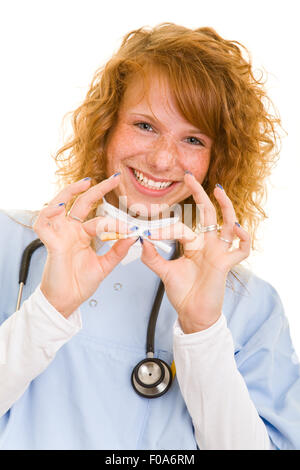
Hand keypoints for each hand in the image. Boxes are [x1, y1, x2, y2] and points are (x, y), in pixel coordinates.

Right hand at [33, 175, 135, 316]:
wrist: (67, 301)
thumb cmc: (80, 283)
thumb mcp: (105, 265)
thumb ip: (118, 250)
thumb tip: (134, 235)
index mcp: (83, 235)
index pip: (100, 218)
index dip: (117, 219)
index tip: (133, 224)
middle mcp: (71, 231)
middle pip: (82, 202)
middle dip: (98, 188)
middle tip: (115, 178)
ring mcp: (60, 235)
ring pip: (59, 204)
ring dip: (70, 192)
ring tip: (86, 183)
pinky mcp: (50, 243)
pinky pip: (43, 223)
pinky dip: (49, 212)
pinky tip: (61, 207)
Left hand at [140, 173, 250, 332]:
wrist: (192, 315)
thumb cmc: (183, 294)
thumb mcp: (164, 273)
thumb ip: (152, 258)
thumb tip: (141, 239)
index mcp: (194, 245)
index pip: (181, 226)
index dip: (163, 228)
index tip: (146, 231)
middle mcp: (208, 245)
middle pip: (208, 213)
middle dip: (199, 194)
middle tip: (189, 176)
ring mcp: (219, 253)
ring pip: (228, 224)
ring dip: (225, 206)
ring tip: (218, 190)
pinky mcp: (227, 265)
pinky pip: (241, 249)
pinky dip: (243, 238)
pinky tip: (235, 228)